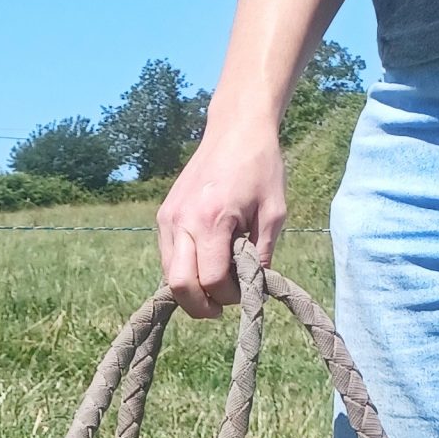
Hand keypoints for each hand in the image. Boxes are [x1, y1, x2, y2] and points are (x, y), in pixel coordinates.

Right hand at [157, 116, 288, 317]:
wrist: (235, 128)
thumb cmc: (261, 166)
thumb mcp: (275, 211)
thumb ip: (262, 253)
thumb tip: (253, 287)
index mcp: (212, 219)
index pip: (210, 279)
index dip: (228, 296)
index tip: (245, 292)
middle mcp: (182, 221)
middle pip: (179, 285)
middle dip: (199, 306)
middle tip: (219, 309)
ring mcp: (168, 219)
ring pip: (168, 275)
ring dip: (190, 290)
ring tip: (213, 287)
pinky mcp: (163, 216)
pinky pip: (167, 257)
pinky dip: (184, 269)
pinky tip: (204, 263)